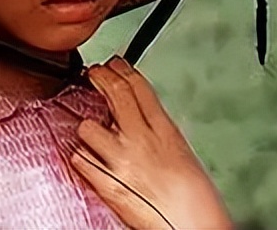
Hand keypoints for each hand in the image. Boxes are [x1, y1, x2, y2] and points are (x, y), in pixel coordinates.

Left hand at [68, 57, 232, 229]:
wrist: (193, 229)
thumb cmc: (196, 201)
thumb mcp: (181, 153)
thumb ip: (157, 131)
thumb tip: (140, 117)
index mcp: (165, 132)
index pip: (138, 86)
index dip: (121, 69)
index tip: (113, 64)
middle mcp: (141, 141)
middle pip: (114, 93)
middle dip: (99, 77)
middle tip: (93, 75)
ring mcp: (121, 161)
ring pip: (88, 126)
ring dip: (88, 128)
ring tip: (94, 134)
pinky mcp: (106, 183)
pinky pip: (80, 160)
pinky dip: (82, 159)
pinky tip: (89, 160)